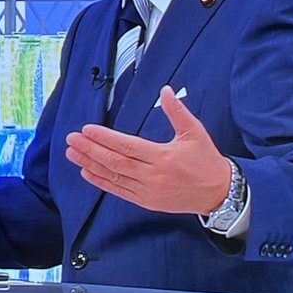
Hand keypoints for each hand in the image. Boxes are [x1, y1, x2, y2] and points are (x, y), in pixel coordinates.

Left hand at [64, 86, 230, 214]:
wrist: (220, 194)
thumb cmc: (207, 161)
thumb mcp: (195, 133)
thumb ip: (177, 112)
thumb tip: (166, 90)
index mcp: (163, 157)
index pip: (127, 146)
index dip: (105, 138)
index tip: (86, 129)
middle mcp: (152, 176)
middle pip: (115, 161)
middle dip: (90, 150)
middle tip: (71, 139)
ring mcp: (148, 191)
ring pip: (113, 177)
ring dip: (90, 164)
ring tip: (72, 154)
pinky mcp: (146, 201)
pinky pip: (119, 191)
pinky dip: (101, 182)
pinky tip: (86, 172)